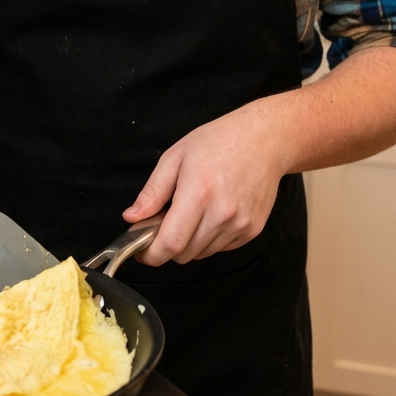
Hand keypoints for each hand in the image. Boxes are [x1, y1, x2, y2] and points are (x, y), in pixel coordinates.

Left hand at [122, 96, 290, 264]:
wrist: (264, 140)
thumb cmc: (219, 142)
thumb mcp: (175, 157)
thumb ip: (152, 192)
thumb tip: (132, 217)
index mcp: (198, 193)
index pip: (171, 244)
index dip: (151, 255)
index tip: (142, 252)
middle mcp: (221, 213)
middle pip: (185, 254)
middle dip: (168, 246)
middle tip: (166, 223)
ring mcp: (240, 224)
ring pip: (202, 253)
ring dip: (189, 243)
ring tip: (192, 213)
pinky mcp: (252, 230)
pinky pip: (221, 248)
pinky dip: (209, 239)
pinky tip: (212, 213)